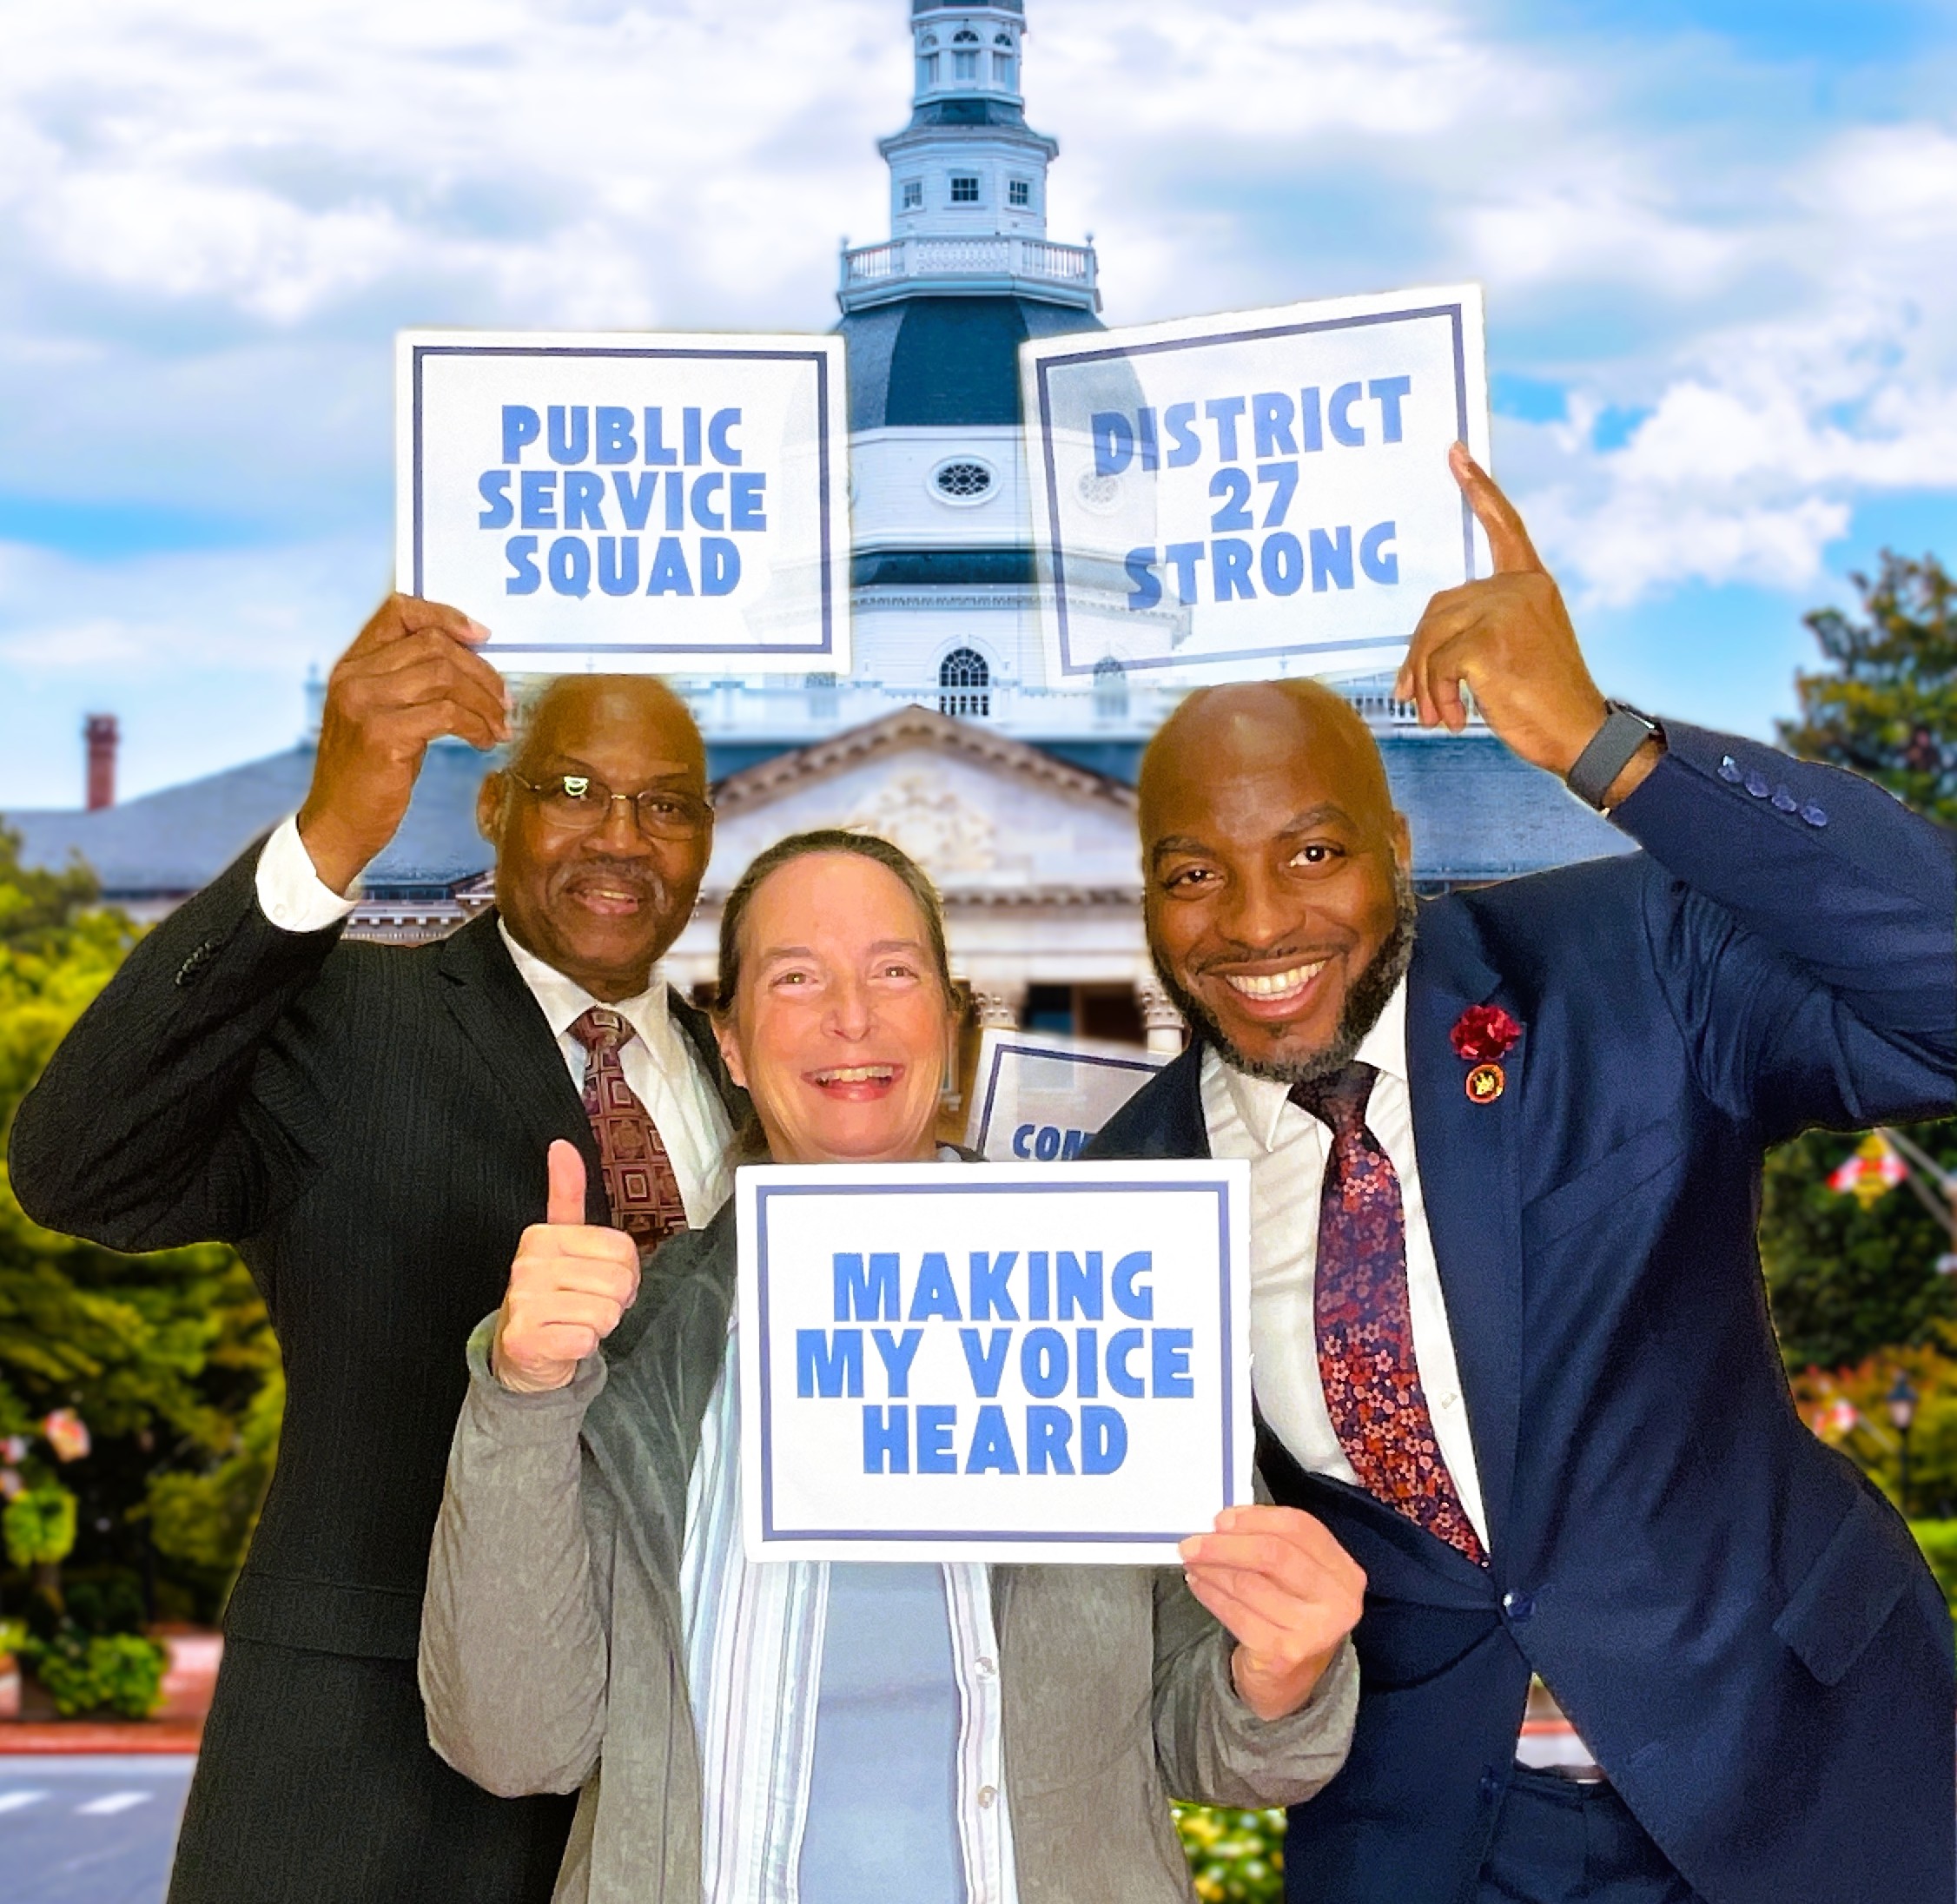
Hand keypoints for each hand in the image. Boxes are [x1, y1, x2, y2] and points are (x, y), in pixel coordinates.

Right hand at [296, 594, 509, 894]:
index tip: (482, 636)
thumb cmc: (369, 772)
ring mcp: (364, 704)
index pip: (398, 611)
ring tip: (500, 726)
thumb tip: (470, 661)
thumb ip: (409, 682)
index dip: (445, 615)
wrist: (339, 823)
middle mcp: (353, 676)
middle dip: (481, 671)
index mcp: (351, 664)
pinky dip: (477, 726)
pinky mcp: (382, 735)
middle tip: (505, 700)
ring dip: (485, 701)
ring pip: (445, 676)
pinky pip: (448, 714)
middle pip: (433, 645)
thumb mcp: (381, 715)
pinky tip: (486, 742)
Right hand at [490, 1141, 639, 1394]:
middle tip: (587, 1305)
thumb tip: (562, 1146)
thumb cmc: (551, 1295)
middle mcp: (527, 1265)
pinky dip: (584, 1346)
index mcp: (541, 1236)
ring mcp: (523, 1303)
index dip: (624, 1272)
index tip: (597, 1280)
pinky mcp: (526, 1340)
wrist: (522, 1353)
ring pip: (605, 1312)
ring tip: (575, 1322)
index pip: (622, 1249)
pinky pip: (586, 1340)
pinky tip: (565, 1341)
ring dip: (600, 1324)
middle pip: (618, 1281)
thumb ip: (567, 1193)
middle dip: (614, 1300)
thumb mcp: (561, 1240)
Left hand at [1179, 1505, 1365, 1720]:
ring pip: (1248, 1584)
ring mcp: (1313, 1630)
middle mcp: (1338, 1601)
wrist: (1291, 1680)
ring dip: (1211, 1569)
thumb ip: (1273, 1542)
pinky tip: (1198, 1584)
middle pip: (1273, 1554)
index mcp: (1345, 1572)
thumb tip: (1223, 1523)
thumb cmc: (1291, 1613)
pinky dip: (1211, 1594)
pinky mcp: (1284, 1653)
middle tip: (1191, 1543)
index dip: (1256, 1518)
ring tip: (1192, 1561)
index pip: (1300, 1528)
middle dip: (1225, 1545)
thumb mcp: (1299, 1576)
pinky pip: (1236, 1614)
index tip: (1221, 1519)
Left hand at [1395, 445, 1657, 804]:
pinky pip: (1435, 664)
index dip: (1480, 489)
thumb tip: (1417, 651)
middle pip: (1439, 606)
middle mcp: (1521, 587)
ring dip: (1424, 683)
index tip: (1455, 453)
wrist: (1579, 734)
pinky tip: (1455, 719)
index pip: (1504, 526)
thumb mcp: (1511, 652)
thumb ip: (1477, 629)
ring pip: (1431, 637)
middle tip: (1412, 696)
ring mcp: (1506, 610)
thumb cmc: (1543, 701)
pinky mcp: (1488, 641)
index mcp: (1532, 584)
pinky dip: (1436, 696)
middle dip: (1418, 655)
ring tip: (1437, 715)